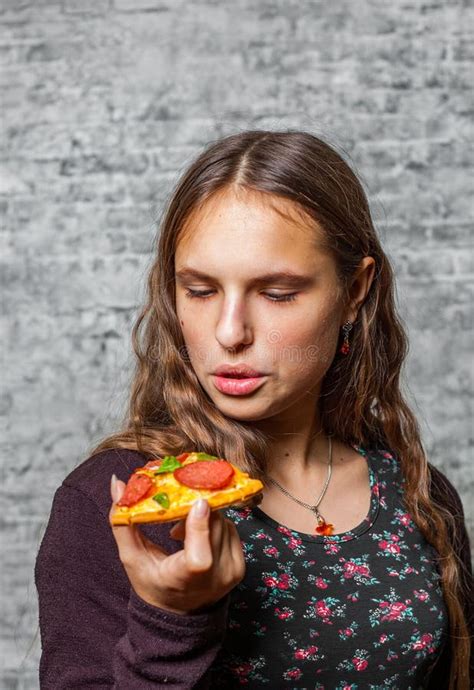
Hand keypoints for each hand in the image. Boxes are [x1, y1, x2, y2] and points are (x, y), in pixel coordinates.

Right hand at [109, 475, 245, 614]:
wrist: (180, 612)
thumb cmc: (152, 583)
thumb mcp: (132, 558)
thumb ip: (123, 522)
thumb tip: (117, 483)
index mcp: (185, 580)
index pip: (200, 557)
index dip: (199, 527)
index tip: (195, 502)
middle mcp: (214, 578)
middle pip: (214, 527)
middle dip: (196, 508)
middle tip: (177, 506)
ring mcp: (231, 572)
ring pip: (224, 523)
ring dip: (204, 516)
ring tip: (181, 528)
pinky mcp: (240, 566)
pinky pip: (230, 529)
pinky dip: (214, 525)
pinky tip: (196, 534)